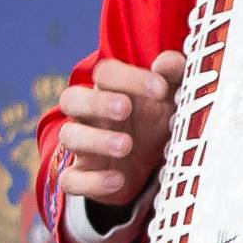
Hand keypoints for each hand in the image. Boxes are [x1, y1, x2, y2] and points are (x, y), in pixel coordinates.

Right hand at [53, 50, 183, 211]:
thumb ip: (172, 76)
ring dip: (95, 140)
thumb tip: (167, 62)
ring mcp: (82, 146)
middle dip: (97, 102)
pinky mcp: (80, 176)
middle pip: (72, 98)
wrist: (147, 165)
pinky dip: (92, 181)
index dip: (130, 77)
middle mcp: (89, 115)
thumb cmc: (155, 120)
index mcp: (109, 90)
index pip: (106, 73)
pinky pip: (70, 179)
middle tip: (125, 108)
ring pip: (69, 136)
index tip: (161, 88)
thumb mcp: (169, 99)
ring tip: (126, 146)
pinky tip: (117, 179)